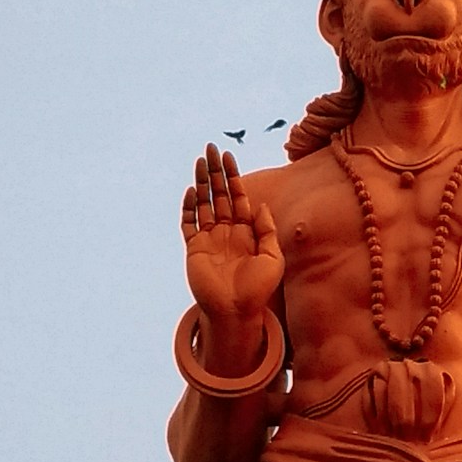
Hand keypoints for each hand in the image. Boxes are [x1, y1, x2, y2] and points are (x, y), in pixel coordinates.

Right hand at [181, 143, 283, 330]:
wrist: (236, 312)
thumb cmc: (257, 289)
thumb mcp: (272, 258)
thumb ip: (267, 231)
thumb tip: (261, 205)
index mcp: (245, 232)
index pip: (238, 197)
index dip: (233, 177)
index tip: (228, 157)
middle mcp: (226, 232)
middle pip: (219, 195)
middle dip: (216, 172)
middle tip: (211, 149)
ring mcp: (209, 239)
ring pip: (204, 204)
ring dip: (202, 182)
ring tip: (200, 161)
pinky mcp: (194, 249)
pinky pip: (189, 224)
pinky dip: (189, 207)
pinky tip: (192, 191)